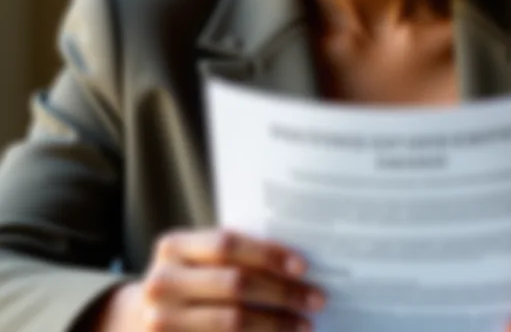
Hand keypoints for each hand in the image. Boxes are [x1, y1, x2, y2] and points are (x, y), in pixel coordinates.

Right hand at [93, 228, 325, 331]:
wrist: (136, 322)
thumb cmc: (187, 282)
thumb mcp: (197, 260)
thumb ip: (233, 254)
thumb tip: (296, 263)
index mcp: (173, 246)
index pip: (227, 244)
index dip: (267, 254)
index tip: (303, 266)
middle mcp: (162, 282)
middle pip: (234, 284)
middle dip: (282, 292)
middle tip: (316, 299)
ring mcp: (160, 321)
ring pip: (231, 321)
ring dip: (275, 324)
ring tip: (304, 325)